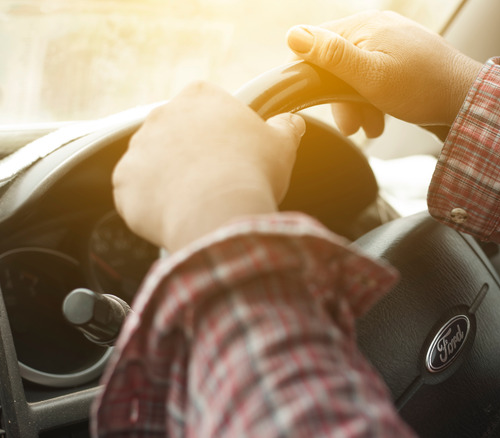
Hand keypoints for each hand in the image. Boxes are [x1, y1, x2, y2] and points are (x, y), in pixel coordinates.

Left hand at [113, 82, 304, 251]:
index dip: (220, 130)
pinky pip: (136, 193)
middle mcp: (162, 114)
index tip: (232, 150)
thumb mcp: (282, 144)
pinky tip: (176, 215)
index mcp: (200, 96)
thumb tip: (292, 122)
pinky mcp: (123, 182)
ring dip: (170, 178)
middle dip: (191, 153)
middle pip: (176, 133)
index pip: (205, 104)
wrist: (218, 211)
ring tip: (198, 201)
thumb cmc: (252, 172)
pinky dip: (152, 204)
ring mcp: (138, 148)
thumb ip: (286, 127)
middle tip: (217, 179)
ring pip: (154, 163)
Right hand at [286, 10, 481, 136]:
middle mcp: (376, 25)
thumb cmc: (423, 88)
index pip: (315, 42)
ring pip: (356, 71)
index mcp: (364, 24)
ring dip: (358, 102)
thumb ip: (332, 56)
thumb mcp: (371, 76)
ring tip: (372, 126)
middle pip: (336, 60)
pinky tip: (383, 116)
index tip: (327, 103)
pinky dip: (374, 96)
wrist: (468, 99)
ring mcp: (391, 38)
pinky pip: (376, 72)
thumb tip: (293, 34)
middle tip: (352, 126)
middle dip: (341, 97)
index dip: (313, 75)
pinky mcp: (403, 54)